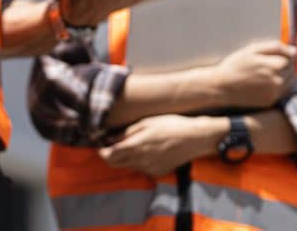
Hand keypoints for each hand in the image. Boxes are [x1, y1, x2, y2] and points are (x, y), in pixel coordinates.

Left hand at [99, 114, 226, 177]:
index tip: (100, 143)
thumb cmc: (171, 125)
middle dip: (110, 155)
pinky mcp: (158, 173)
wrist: (196, 138)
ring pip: (128, 166)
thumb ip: (125, 133)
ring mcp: (150, 169)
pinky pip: (142, 169)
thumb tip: (109, 139)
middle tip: (111, 144)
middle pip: (115, 164)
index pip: (108, 156)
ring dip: (125, 158)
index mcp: (135, 147)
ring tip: (132, 144)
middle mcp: (140, 161)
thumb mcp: (145, 123)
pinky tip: (147, 150)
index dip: (101, 151)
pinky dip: (138, 161)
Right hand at [208, 41, 296, 108]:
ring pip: (290, 82)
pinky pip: (283, 92)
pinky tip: (264, 84)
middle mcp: (279, 80)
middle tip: (266, 65)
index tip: (272, 56)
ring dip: (283, 77)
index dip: (283, 55)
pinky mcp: (271, 101)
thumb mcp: (252, 50)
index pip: (292, 58)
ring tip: (266, 74)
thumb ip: (275, 47)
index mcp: (276, 65)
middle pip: (292, 70)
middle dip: (284, 66)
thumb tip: (294, 51)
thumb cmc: (236, 65)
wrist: (222, 86)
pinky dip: (278, 87)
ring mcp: (276, 92)